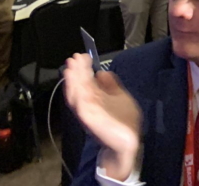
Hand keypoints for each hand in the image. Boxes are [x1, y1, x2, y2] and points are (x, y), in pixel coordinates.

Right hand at [63, 54, 140, 181]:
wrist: (126, 142)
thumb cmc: (122, 122)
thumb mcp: (119, 97)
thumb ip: (110, 85)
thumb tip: (102, 72)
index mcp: (94, 100)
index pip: (85, 82)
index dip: (81, 70)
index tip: (81, 56)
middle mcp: (89, 105)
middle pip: (79, 85)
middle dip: (75, 71)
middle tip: (73, 57)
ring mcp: (89, 111)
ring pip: (77, 92)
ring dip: (74, 79)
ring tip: (72, 66)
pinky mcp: (91, 118)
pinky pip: (81, 103)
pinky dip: (77, 93)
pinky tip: (75, 83)